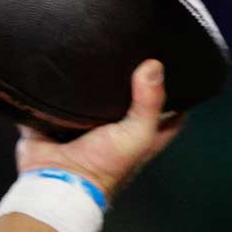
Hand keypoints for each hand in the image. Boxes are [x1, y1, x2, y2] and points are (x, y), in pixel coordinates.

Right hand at [14, 58, 186, 197]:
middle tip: (133, 54)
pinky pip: (54, 100)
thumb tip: (154, 67)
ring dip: (91, 82)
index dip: (177, 99)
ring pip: (92, 98)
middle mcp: (115, 132)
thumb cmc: (102, 167)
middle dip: (131, 82)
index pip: (168, 117)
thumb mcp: (137, 134)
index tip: (177, 75)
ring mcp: (84, 128)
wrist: (55, 180)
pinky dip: (55, 87)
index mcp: (141, 137)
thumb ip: (149, 104)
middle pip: (129, 102)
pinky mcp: (55, 123)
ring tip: (96, 51)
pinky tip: (59, 66)